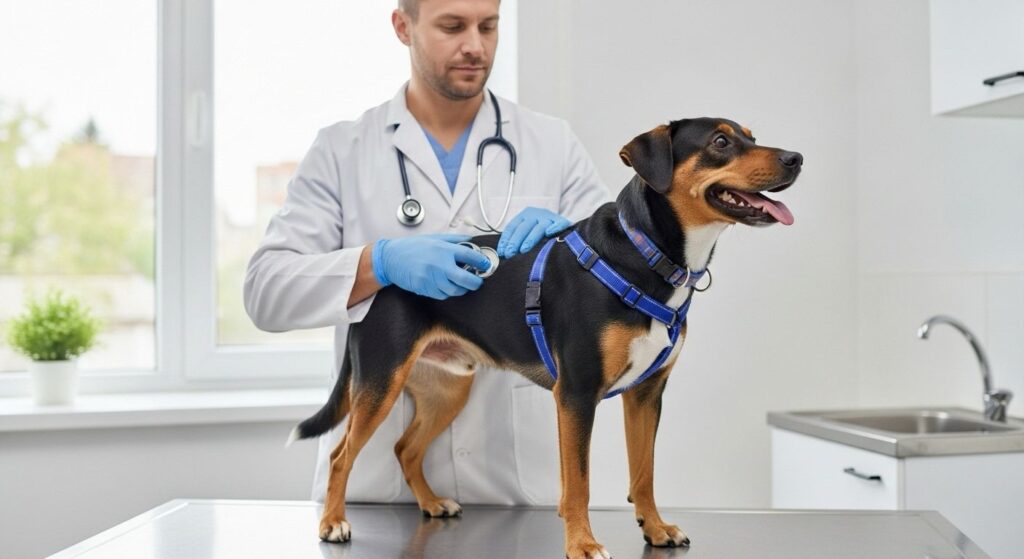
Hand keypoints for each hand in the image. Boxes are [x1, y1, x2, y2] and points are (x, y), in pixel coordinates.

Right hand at [372, 234, 492, 299]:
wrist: (391, 258)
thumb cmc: (412, 247)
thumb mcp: (434, 238)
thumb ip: (453, 240)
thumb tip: (471, 240)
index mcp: (444, 249)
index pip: (470, 256)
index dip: (482, 261)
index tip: (486, 265)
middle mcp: (440, 265)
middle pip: (467, 279)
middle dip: (476, 282)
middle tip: (478, 281)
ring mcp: (432, 279)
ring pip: (456, 290)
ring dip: (462, 289)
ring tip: (462, 283)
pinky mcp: (425, 288)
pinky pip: (443, 295)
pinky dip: (448, 292)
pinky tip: (446, 285)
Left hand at [497, 207, 571, 257]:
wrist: (563, 229)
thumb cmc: (542, 236)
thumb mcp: (527, 235)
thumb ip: (516, 243)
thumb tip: (502, 255)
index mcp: (525, 216)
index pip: (512, 227)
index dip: (506, 240)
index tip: (501, 252)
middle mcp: (536, 214)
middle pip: (523, 227)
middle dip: (515, 241)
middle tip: (510, 254)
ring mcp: (549, 217)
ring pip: (539, 227)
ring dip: (530, 238)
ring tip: (523, 250)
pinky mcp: (563, 221)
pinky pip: (559, 224)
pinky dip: (554, 228)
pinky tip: (549, 233)